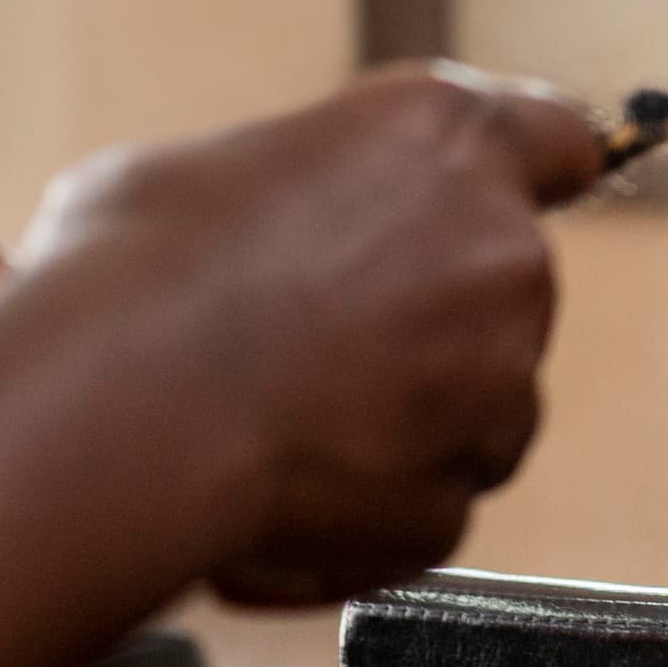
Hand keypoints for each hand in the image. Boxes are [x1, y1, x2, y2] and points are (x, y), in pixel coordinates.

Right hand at [18, 63, 603, 606]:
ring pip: (465, 411)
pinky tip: (249, 511)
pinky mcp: (454, 498)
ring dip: (391, 427)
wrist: (112, 412)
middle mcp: (502, 252)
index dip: (532, 173)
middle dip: (411, 325)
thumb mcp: (191, 175)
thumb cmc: (128, 272)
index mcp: (446, 139)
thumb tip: (253, 229)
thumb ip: (279, 193)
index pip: (555, 139)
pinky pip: (408, 514)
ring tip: (259, 431)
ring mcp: (497, 383)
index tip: (516, 195)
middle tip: (290, 347)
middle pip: (489, 295)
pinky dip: (345, 527)